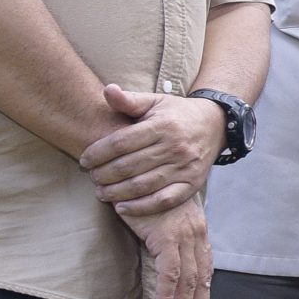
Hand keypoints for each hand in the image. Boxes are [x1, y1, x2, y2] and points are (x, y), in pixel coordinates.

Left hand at [80, 85, 225, 213]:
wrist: (215, 125)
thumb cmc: (176, 114)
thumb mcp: (155, 102)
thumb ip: (129, 100)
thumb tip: (107, 90)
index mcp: (163, 125)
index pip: (121, 142)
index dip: (97, 153)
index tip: (84, 160)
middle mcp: (175, 147)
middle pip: (128, 166)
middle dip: (103, 175)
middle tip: (91, 178)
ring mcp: (185, 167)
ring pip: (142, 185)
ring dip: (116, 192)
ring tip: (101, 193)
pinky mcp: (193, 184)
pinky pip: (163, 200)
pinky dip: (140, 207)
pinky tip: (122, 208)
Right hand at [123, 198, 212, 298]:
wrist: (135, 171)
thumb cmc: (144, 193)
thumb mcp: (164, 216)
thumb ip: (170, 237)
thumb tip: (168, 260)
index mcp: (197, 230)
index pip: (206, 268)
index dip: (204, 294)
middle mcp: (196, 233)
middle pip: (202, 279)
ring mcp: (183, 235)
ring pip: (188, 281)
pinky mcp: (166, 236)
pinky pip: (170, 273)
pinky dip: (167, 295)